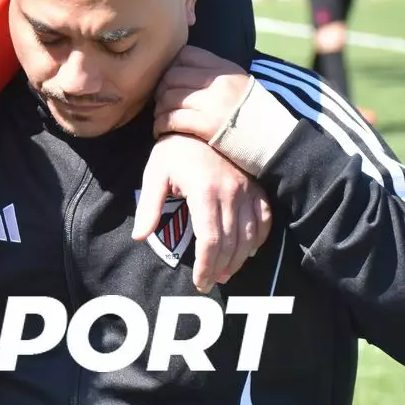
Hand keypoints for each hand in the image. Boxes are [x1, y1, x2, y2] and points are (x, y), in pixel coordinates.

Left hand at [133, 133, 272, 292]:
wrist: (200, 122)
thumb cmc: (173, 150)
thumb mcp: (154, 175)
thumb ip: (149, 206)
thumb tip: (140, 236)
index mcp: (205, 192)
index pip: (210, 241)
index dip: (206, 266)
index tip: (200, 281)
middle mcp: (231, 193)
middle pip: (231, 243)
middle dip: (220, 268)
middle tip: (209, 282)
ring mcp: (247, 189)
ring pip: (250, 235)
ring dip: (239, 258)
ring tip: (225, 272)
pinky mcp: (256, 186)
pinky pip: (264, 217)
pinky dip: (259, 238)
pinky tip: (249, 251)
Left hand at [151, 46, 255, 143]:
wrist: (276, 141)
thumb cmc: (256, 117)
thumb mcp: (241, 86)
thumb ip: (217, 78)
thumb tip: (188, 74)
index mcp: (226, 69)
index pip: (187, 54)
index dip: (172, 67)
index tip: (169, 82)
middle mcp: (218, 82)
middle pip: (172, 76)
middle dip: (160, 90)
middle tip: (159, 103)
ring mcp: (213, 102)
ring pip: (169, 98)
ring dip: (159, 110)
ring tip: (159, 119)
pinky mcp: (207, 124)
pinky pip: (172, 119)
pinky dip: (161, 125)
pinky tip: (160, 132)